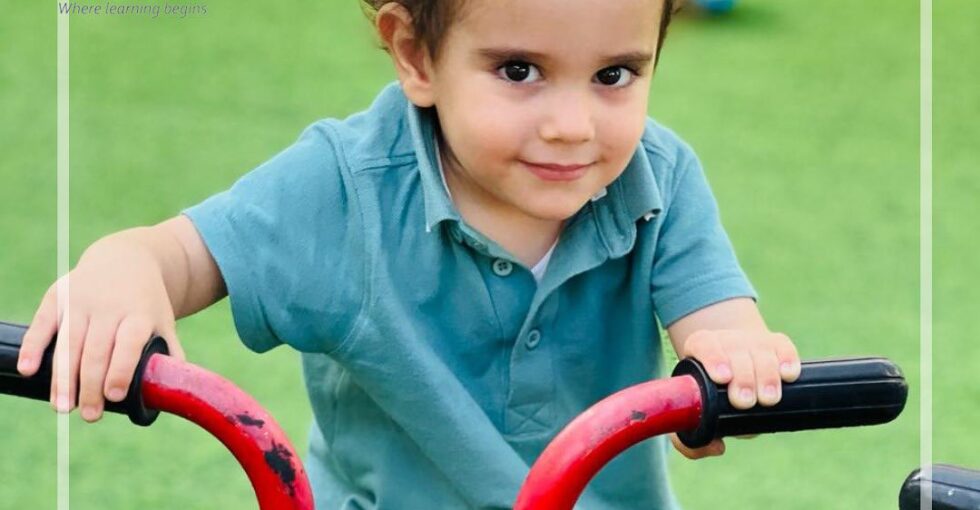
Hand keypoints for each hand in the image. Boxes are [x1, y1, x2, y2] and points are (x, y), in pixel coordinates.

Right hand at [16, 237, 184, 422]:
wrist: (124, 259)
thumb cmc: (144, 302)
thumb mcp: (162, 321)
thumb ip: (168, 352)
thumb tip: (173, 390)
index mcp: (139, 314)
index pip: (128, 343)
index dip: (120, 369)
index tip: (115, 396)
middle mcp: (109, 306)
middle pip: (96, 350)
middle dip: (91, 386)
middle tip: (90, 415)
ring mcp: (81, 301)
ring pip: (68, 343)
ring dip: (63, 378)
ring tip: (63, 407)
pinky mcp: (58, 296)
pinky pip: (43, 324)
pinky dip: (33, 347)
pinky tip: (28, 371)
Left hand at [670, 329, 800, 458]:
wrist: (733, 371)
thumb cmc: (710, 397)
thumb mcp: (695, 415)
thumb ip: (692, 441)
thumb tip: (718, 447)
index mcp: (700, 348)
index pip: (704, 345)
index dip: (713, 358)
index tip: (722, 378)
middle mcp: (726, 340)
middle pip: (736, 351)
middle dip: (743, 377)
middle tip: (744, 402)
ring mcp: (752, 341)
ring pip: (762, 351)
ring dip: (767, 375)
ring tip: (768, 399)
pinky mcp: (776, 344)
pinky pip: (784, 346)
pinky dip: (788, 359)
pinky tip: (789, 374)